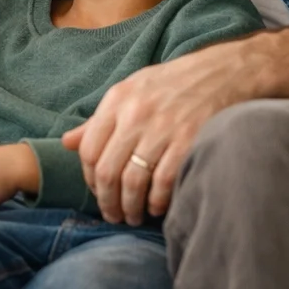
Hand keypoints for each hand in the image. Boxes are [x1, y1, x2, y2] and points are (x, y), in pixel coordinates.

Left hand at [62, 37, 264, 224]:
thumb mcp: (130, 91)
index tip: (98, 191)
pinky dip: (157, 202)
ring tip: (133, 216)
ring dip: (130, 207)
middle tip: (113, 215)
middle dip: (107, 201)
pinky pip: (163, 183)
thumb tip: (67, 143)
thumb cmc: (171, 85)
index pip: (89, 150)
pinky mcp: (188, 142)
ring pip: (133, 182)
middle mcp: (135, 115)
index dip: (89, 178)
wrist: (222, 73)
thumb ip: (99, 120)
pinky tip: (156, 206)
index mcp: (117, 100)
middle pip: (108, 171)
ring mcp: (162, 130)